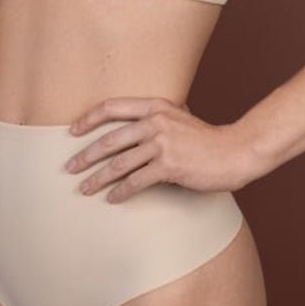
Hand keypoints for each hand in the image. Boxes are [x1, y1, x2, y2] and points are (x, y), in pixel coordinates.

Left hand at [64, 96, 249, 201]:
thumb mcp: (178, 119)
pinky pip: (136, 181)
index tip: (72, 131)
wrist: (234, 152)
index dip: (88, 118)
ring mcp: (162, 143)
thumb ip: (155, 119)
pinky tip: (112, 199)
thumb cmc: (205, 140)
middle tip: (70, 167)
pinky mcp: (169, 166)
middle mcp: (156, 121)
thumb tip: (130, 129)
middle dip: (85, 155)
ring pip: (119, 163)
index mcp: (155, 106)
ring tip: (85, 189)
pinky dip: (121, 192)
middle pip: (110, 139)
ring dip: (98, 178)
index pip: (112, 106)